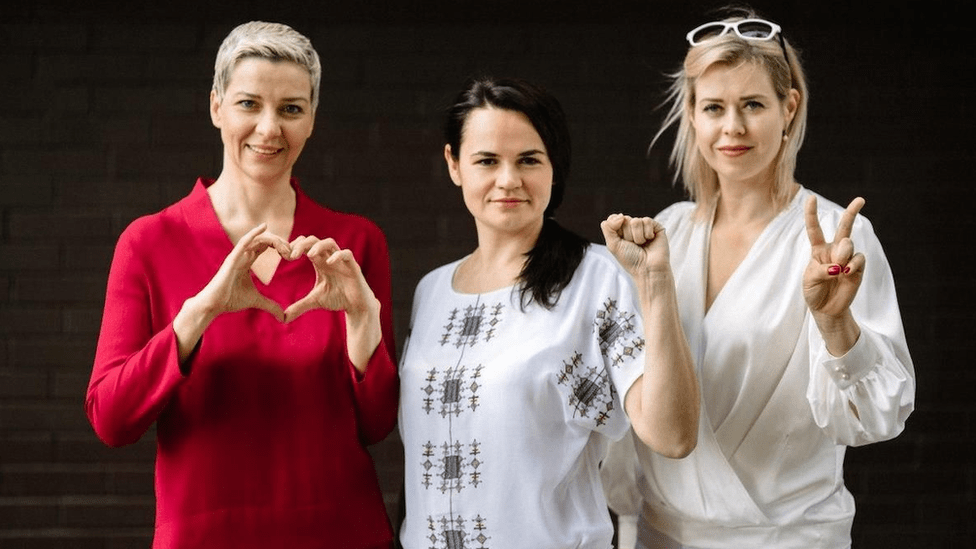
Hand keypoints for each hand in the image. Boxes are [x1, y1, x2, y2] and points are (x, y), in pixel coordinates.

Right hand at [195, 223, 290, 321]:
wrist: (213, 305)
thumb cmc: (230, 300)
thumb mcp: (256, 301)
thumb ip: (270, 305)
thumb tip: (283, 317)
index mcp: (247, 261)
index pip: (265, 247)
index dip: (279, 246)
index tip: (292, 252)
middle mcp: (242, 255)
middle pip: (264, 241)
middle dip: (279, 243)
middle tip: (293, 251)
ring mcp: (237, 255)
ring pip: (257, 240)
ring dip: (273, 241)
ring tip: (285, 246)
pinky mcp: (232, 259)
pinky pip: (243, 242)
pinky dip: (253, 234)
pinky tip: (263, 227)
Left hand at [283, 236, 378, 322]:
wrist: (357, 306)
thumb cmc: (338, 299)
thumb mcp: (315, 301)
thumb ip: (299, 306)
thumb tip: (283, 318)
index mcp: (320, 262)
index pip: (306, 246)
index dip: (294, 247)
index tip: (284, 255)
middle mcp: (329, 258)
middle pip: (314, 240)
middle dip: (302, 244)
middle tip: (292, 255)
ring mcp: (341, 261)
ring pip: (330, 242)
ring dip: (318, 246)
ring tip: (309, 255)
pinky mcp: (353, 267)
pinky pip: (347, 254)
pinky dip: (338, 256)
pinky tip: (328, 263)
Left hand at [600, 214, 670, 278]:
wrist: (648, 269)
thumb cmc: (630, 259)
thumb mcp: (612, 245)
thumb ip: (608, 227)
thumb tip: (621, 215)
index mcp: (620, 232)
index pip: (613, 218)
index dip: (615, 226)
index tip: (620, 239)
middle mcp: (632, 228)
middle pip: (624, 219)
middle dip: (627, 235)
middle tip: (633, 245)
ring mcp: (644, 227)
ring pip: (635, 221)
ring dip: (637, 236)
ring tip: (642, 244)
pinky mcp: (656, 227)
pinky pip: (647, 221)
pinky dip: (646, 233)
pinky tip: (650, 240)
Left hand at [803, 195, 865, 318]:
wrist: (826, 309)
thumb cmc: (814, 292)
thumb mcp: (810, 280)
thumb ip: (821, 270)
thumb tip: (840, 266)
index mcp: (817, 250)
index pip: (814, 229)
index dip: (812, 214)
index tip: (811, 197)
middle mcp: (834, 250)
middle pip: (844, 227)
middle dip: (852, 212)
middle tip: (860, 200)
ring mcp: (847, 258)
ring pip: (848, 244)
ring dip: (842, 255)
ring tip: (838, 269)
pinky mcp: (858, 268)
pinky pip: (858, 259)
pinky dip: (853, 264)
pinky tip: (847, 272)